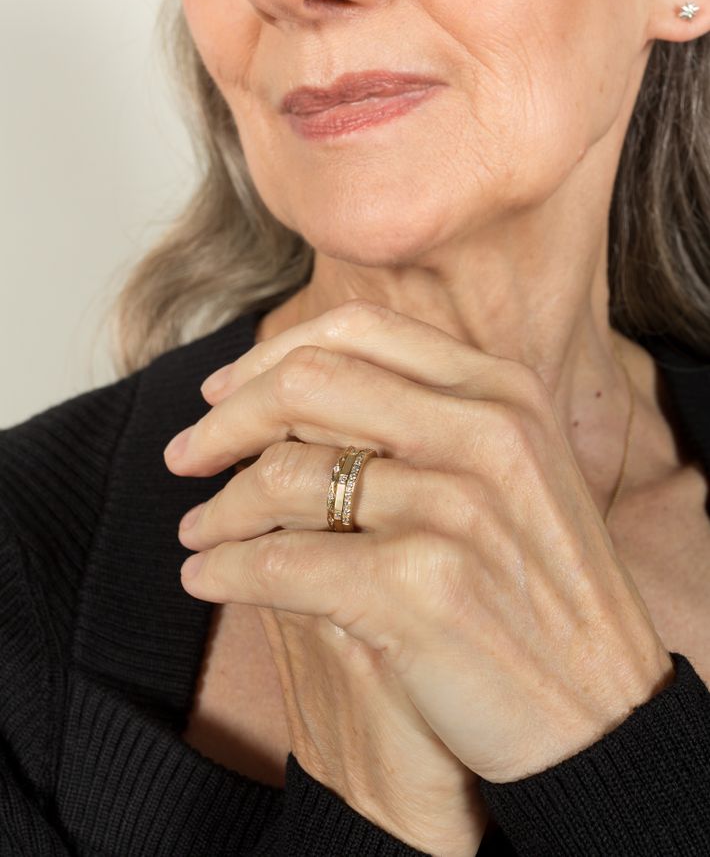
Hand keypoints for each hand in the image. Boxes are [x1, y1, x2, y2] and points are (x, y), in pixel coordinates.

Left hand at [164, 298, 673, 789]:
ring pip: (283, 475)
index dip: (270, 355)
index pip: (358, 332)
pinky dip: (226, 570)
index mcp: (502, 391)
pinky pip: (281, 563)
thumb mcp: (516, 473)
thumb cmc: (542, 590)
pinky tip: (206, 580)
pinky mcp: (421, 586)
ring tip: (197, 532)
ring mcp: (455, 506)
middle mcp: (483, 433)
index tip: (222, 393)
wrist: (599, 710)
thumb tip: (303, 386)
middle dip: (225, 418)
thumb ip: (431, 416)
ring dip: (218, 507)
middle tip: (185, 453)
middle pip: (308, 384)